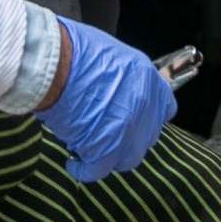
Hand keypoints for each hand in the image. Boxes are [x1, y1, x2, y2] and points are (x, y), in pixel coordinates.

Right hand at [32, 16, 176, 182]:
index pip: (165, 108)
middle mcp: (144, 107)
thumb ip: (120, 78)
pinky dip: (84, 170)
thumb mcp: (110, 55)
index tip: (135, 121)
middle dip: (128, 139)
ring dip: (110, 157)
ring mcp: (128, 131)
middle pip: (147, 137)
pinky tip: (73, 164)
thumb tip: (113, 91)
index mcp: (147, 79)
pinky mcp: (106, 150)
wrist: (55, 64)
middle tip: (106, 135)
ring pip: (128, 158)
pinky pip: (98, 170)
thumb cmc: (73, 51)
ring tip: (89, 149)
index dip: (149, 118)